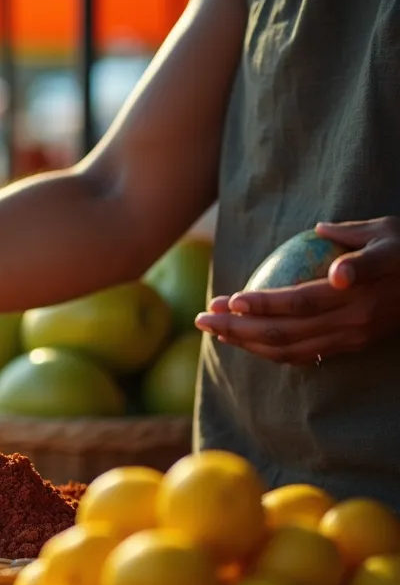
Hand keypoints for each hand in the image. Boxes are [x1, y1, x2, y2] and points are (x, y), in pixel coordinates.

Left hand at [195, 218, 399, 363]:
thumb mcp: (385, 231)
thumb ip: (349, 233)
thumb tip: (316, 229)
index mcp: (361, 285)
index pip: (306, 299)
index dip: (268, 302)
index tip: (235, 298)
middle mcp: (355, 317)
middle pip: (286, 329)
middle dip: (237, 325)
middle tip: (202, 315)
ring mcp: (353, 336)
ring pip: (288, 348)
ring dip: (244, 340)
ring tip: (211, 327)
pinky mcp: (351, 347)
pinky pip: (301, 355)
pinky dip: (266, 350)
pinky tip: (240, 339)